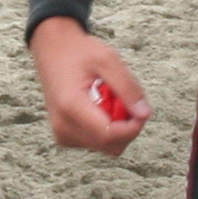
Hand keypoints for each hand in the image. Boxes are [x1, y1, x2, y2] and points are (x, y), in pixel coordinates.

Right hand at [30, 16, 150, 153]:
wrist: (52, 51)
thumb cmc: (79, 53)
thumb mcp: (108, 59)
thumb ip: (128, 87)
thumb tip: (145, 114)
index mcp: (70, 106)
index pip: (109, 135)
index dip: (132, 127)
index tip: (141, 110)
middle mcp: (63, 126)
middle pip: (111, 145)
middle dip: (128, 127)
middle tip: (127, 100)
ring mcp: (63, 134)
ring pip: (108, 147)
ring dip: (119, 128)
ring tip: (111, 101)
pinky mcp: (66, 137)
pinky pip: (98, 143)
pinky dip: (108, 129)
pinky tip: (102, 107)